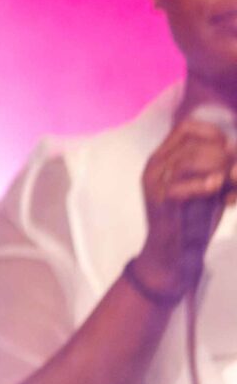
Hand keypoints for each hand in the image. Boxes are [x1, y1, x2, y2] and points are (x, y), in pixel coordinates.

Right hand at [134, 112, 235, 297]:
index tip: (230, 151)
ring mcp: (154, 182)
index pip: (185, 127)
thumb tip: (235, 150)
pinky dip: (202, 184)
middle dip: (220, 152)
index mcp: (165, 157)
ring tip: (227, 180)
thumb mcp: (209, 189)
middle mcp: (156, 165)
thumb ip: (218, 169)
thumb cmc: (193, 222)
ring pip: (185, 160)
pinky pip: (179, 185)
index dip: (213, 133)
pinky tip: (217, 187)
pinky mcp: (159, 202)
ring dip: (215, 166)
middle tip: (233, 170)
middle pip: (189, 141)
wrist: (173, 256)